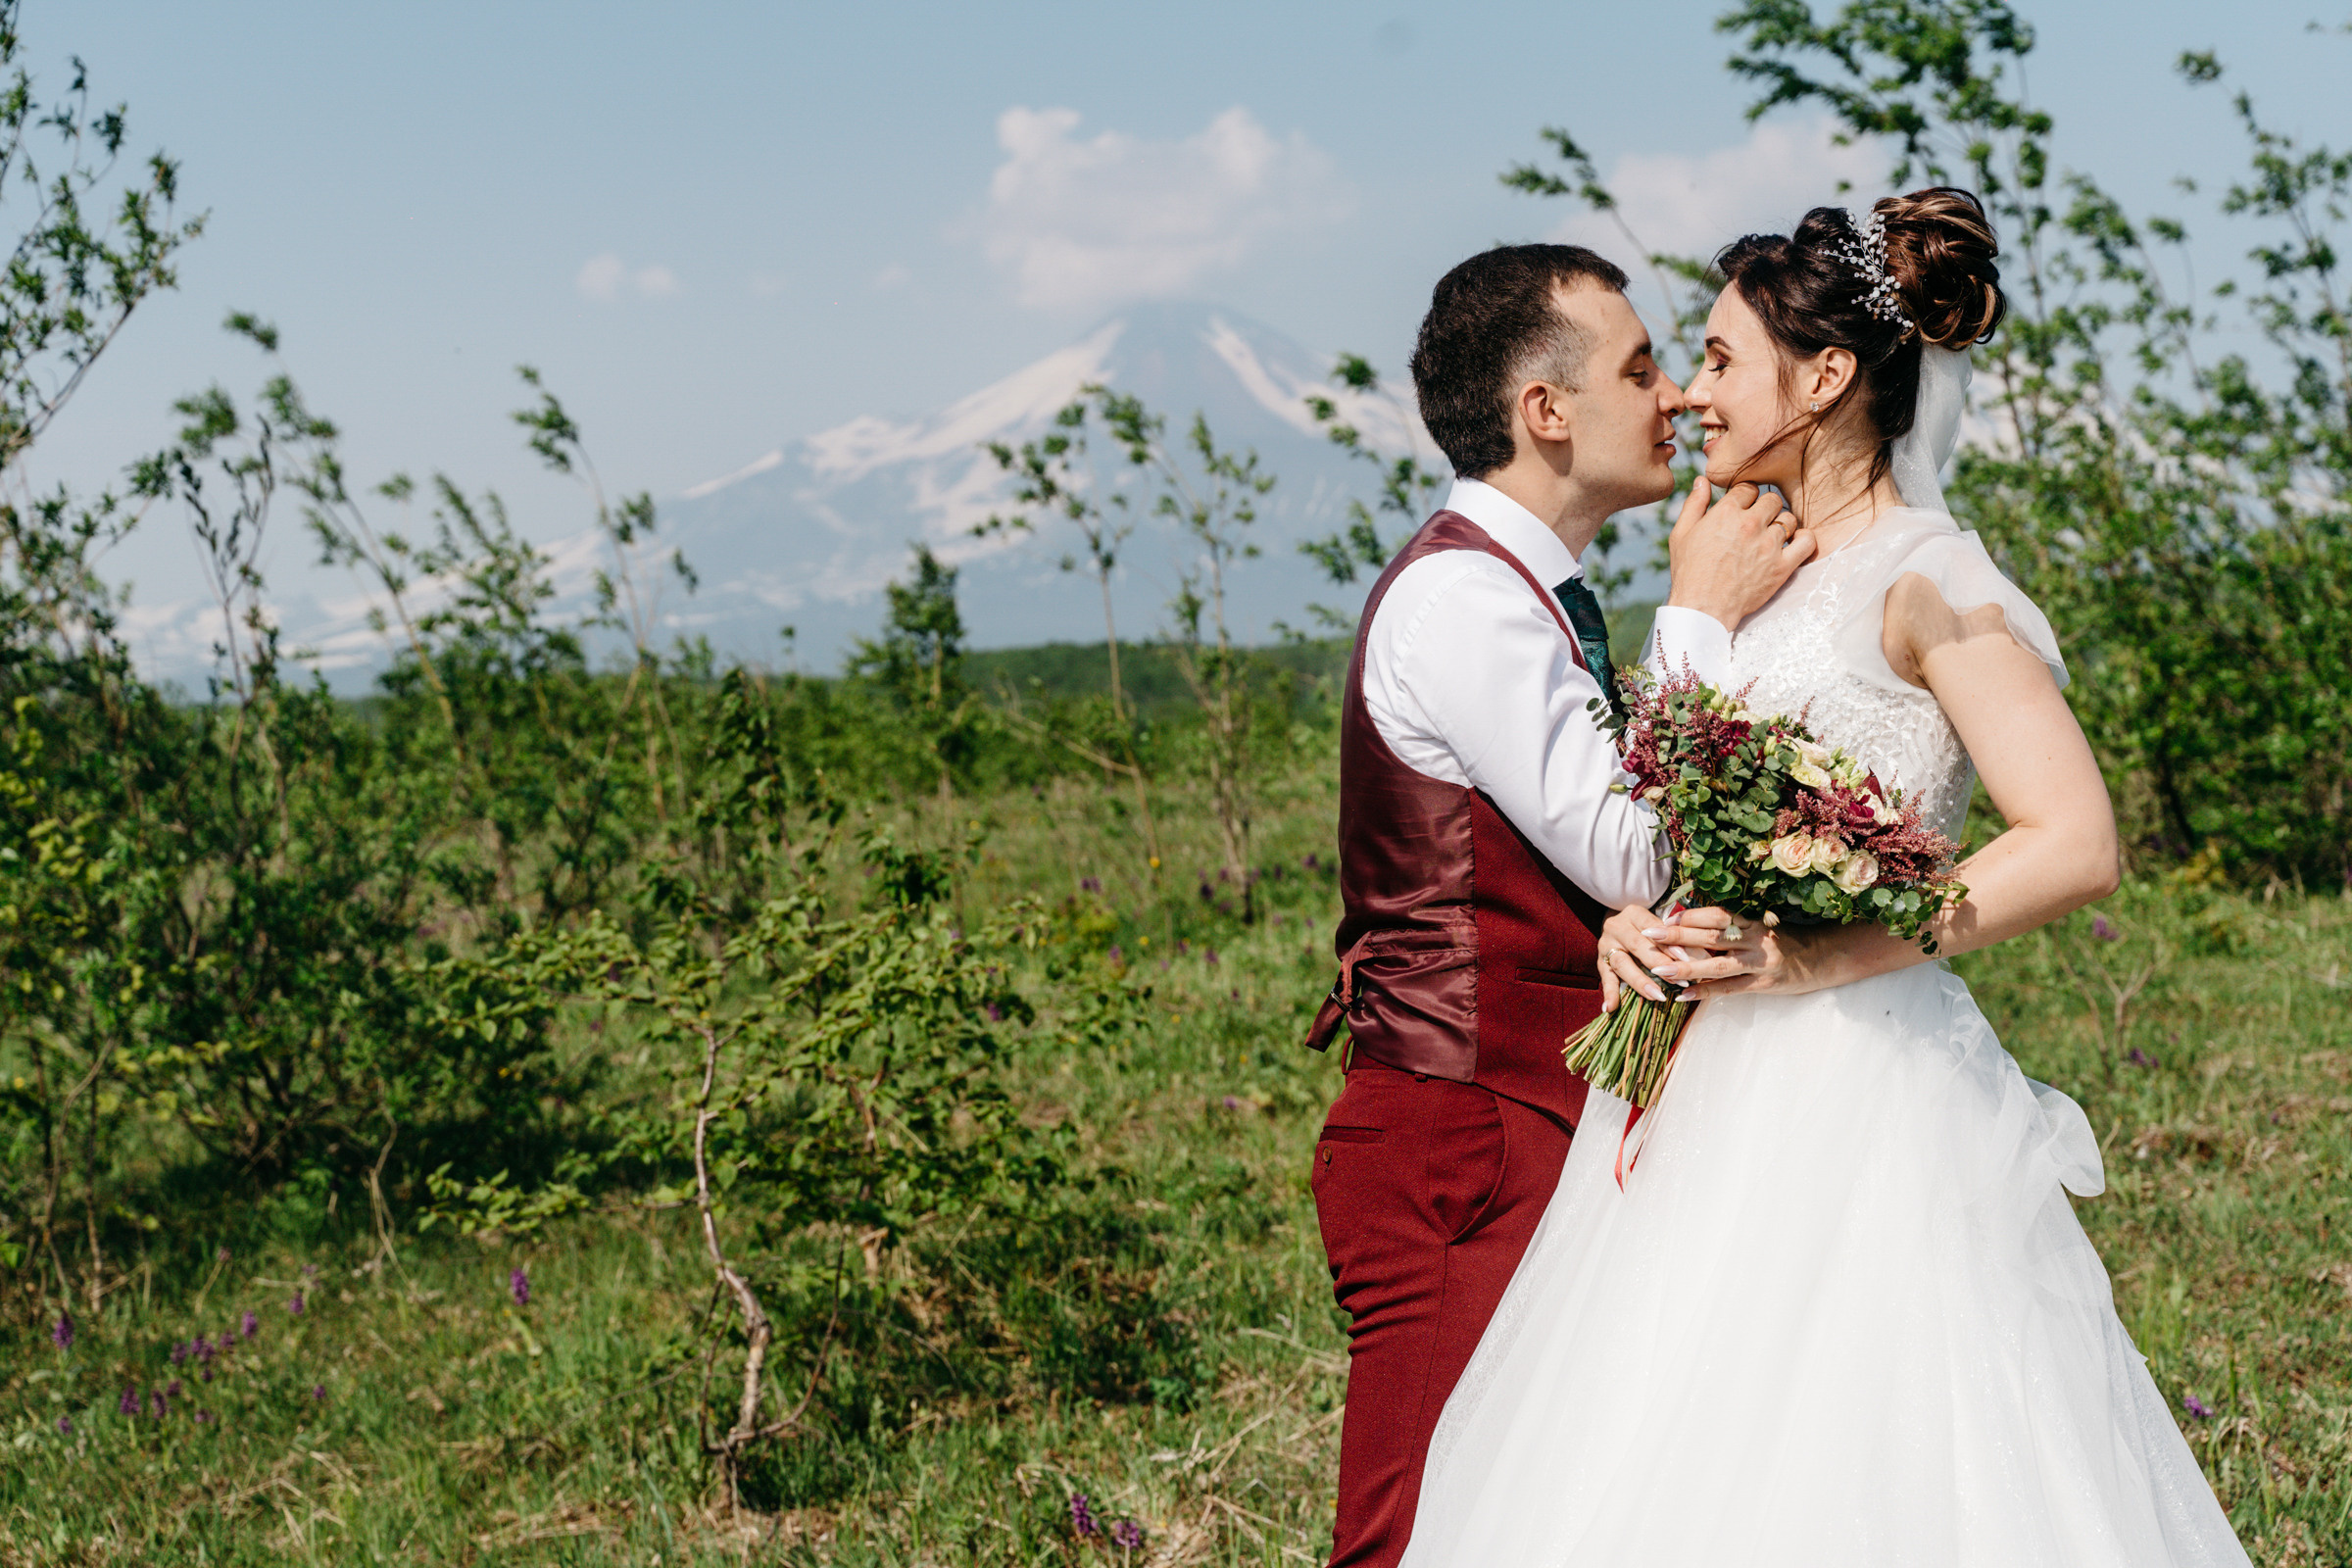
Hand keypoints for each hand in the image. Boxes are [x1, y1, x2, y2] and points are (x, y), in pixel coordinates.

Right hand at [1663, 481, 1814, 632]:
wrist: (1703, 608)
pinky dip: (1804, 540)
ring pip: (1789, 518)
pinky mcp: (1782, 566)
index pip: (1748, 488)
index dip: (1745, 497)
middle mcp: (1750, 525)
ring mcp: (1768, 545)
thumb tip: (1703, 480)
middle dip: (1765, 508)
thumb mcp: (1681, 534)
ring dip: (1782, 524)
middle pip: (1772, 499)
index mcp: (1726, 513)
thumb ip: (1694, 504)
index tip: (1742, 509)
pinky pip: (1807, 542)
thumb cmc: (1689, 572)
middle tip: (1758, 522)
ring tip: (1772, 536)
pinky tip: (1795, 543)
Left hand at [1672, 913, 1846, 1001]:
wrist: (1821, 960)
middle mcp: (1755, 939)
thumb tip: (1692, 924)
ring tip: (1659, 970)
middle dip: (1678, 935)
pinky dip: (1705, 991)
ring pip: (1718, 964)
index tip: (1664, 917)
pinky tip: (1684, 995)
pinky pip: (1730, 988)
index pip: (1717, 914)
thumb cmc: (1784, 942)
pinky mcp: (1763, 984)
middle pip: (1712, 935)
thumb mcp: (1760, 928)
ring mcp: (1759, 962)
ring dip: (1686, 967)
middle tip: (1649, 935)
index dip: (1690, 915)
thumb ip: (1732, 928)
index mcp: (1752, 921)